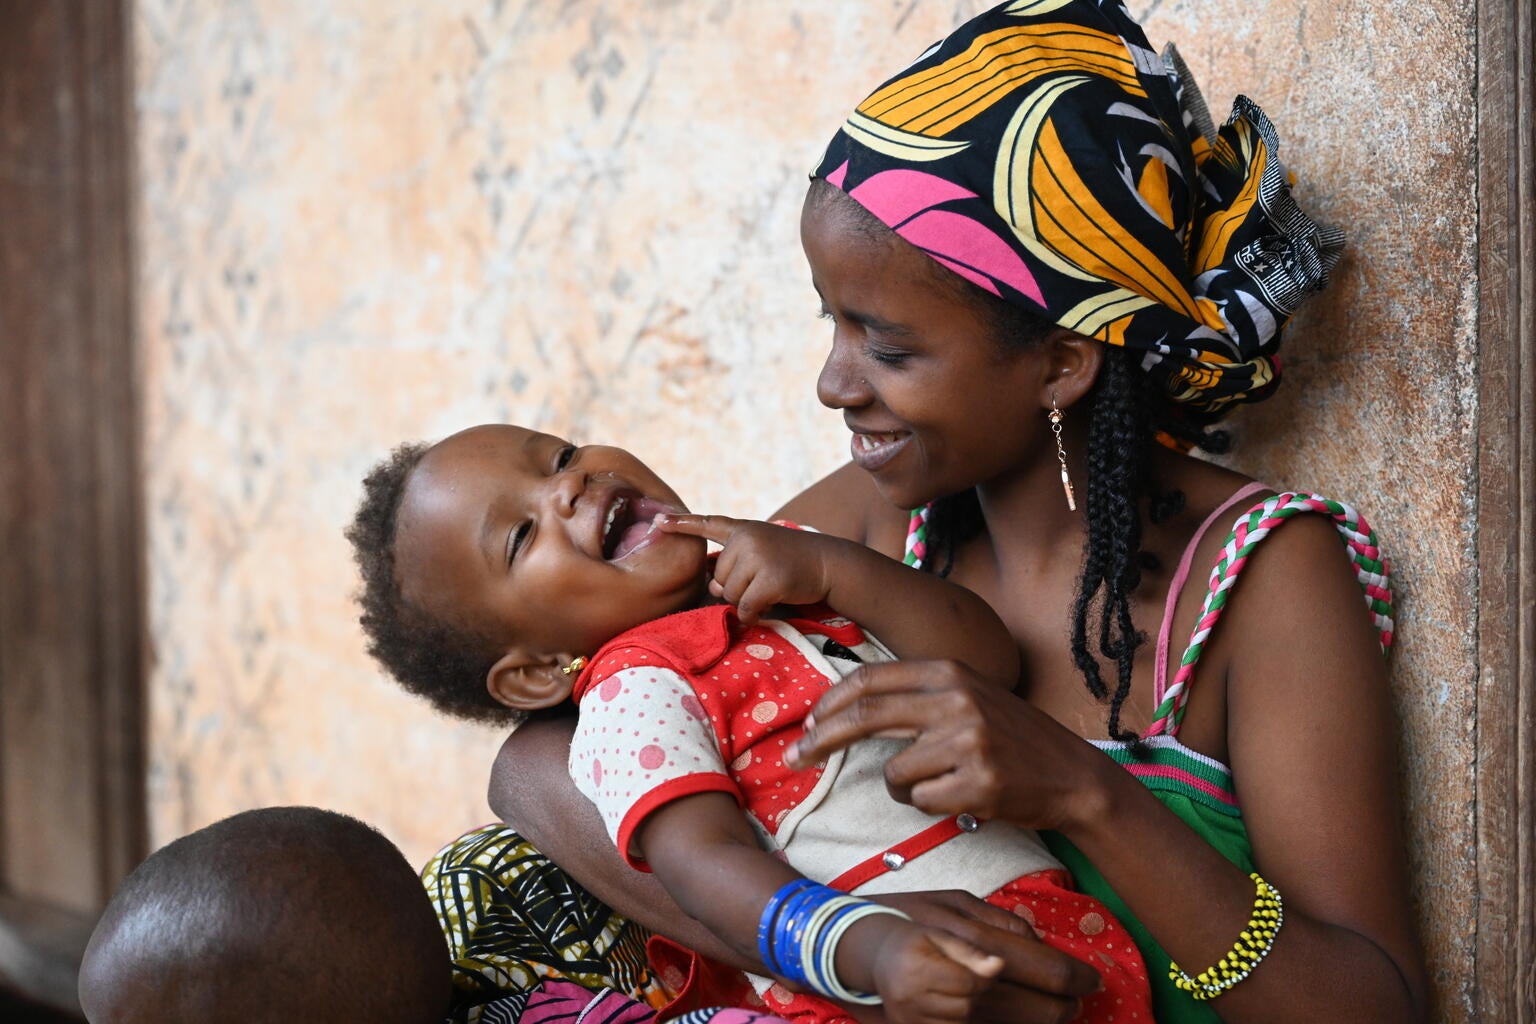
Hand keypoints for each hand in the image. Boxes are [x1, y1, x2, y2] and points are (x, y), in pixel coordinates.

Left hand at [656, 514, 853, 623]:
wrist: (830, 563)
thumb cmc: (794, 560)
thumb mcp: (763, 547)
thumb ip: (736, 561)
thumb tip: (714, 589)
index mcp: (743, 529)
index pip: (708, 524)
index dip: (681, 524)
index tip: (658, 520)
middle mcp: (747, 539)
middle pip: (718, 579)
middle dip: (737, 588)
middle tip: (764, 579)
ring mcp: (758, 557)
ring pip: (731, 595)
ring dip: (747, 601)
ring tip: (771, 587)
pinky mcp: (770, 579)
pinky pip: (745, 608)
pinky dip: (754, 614)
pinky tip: (770, 604)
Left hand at [787, 660, 1113, 831]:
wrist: (1072, 776)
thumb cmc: (1010, 739)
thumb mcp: (968, 697)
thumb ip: (917, 695)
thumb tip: (843, 709)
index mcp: (949, 671)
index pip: (870, 679)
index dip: (831, 703)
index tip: (809, 724)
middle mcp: (956, 699)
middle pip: (865, 715)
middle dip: (821, 740)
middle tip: (793, 759)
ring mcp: (968, 741)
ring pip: (895, 773)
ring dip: (904, 788)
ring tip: (941, 785)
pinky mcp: (978, 782)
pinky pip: (921, 802)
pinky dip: (930, 806)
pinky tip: (963, 797)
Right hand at [866, 921, 1001, 1023]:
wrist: (879, 958)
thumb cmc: (914, 943)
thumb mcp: (940, 937)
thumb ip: (969, 953)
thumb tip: (998, 966)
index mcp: (917, 967)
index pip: (967, 983)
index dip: (983, 977)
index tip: (981, 970)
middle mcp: (907, 996)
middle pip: (963, 1007)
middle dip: (973, 995)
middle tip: (965, 980)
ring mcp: (905, 1017)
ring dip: (963, 1011)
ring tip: (953, 992)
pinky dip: (950, 1021)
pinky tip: (945, 1005)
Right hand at [870, 891, 1096, 1023]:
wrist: (865, 949)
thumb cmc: (914, 917)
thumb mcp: (954, 902)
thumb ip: (998, 922)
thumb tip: (1039, 945)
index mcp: (946, 944)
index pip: (1022, 969)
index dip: (1063, 977)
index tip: (1088, 978)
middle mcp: (940, 987)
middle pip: (1017, 1007)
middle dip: (1056, 1007)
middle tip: (1077, 1001)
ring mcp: (932, 1017)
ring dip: (1034, 1022)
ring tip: (1055, 1012)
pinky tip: (1023, 1020)